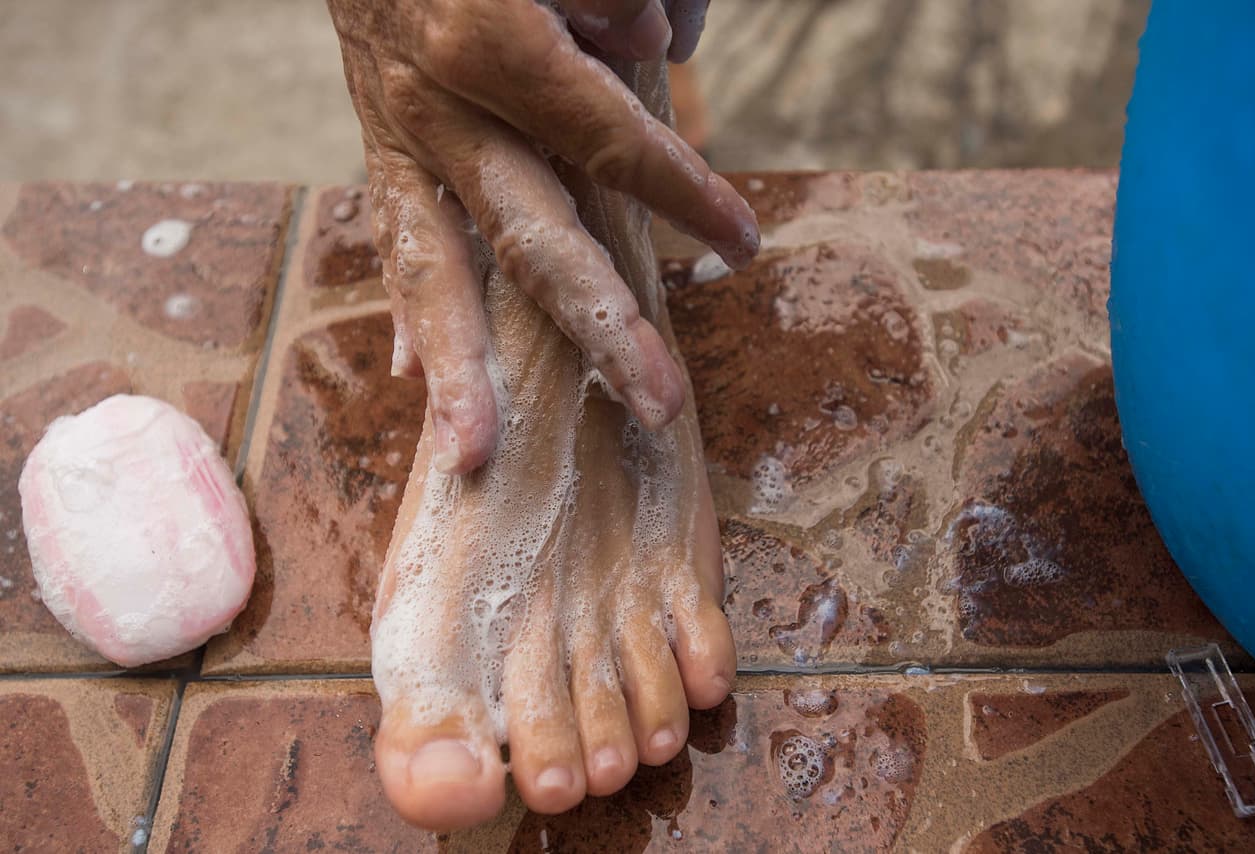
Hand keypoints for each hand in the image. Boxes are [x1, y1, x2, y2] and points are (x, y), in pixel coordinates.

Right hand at [327, 0, 758, 474]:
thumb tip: (656, 45)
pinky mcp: (380, 152)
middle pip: (531, 237)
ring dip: (461, 365)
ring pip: (432, 266)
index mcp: (493, 41)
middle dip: (597, 326)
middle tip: (657, 403)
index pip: (610, 138)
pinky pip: (395, 244)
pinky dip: (413, 316)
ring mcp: (401, 137)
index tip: (742, 243)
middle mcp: (441, 106)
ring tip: (475, 451)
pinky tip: (423, 386)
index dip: (684, 191)